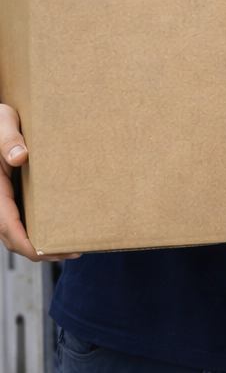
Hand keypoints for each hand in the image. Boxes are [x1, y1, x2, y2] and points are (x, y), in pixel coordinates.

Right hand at [0, 103, 79, 261]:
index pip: (6, 224)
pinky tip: (61, 228)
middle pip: (12, 235)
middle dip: (38, 250)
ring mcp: (5, 197)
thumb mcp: (2, 121)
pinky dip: (39, 229)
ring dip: (40, 243)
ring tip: (71, 247)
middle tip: (71, 252)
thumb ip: (7, 138)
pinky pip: (22, 218)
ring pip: (18, 230)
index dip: (24, 242)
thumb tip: (21, 156)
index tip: (45, 252)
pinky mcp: (13, 193)